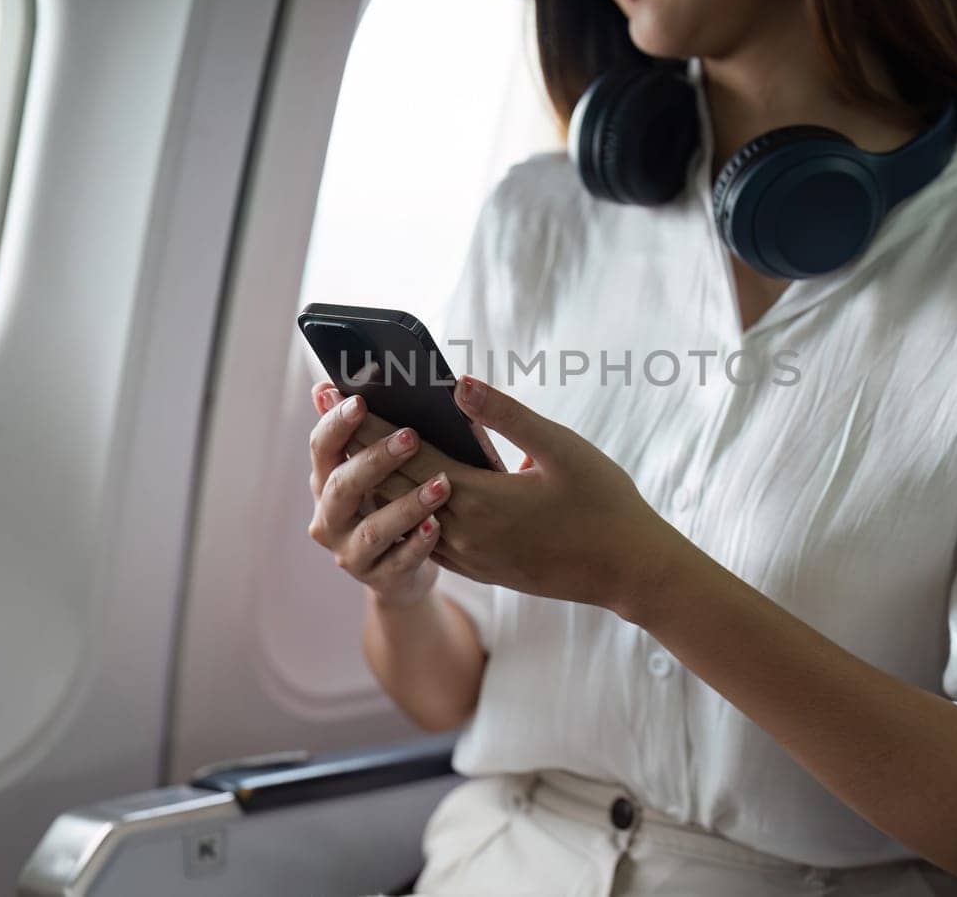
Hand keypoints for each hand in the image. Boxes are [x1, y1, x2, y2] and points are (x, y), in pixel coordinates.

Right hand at [306, 380, 451, 608]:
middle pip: (342, 487)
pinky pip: (399, 563)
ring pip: (373, 529)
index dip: (336, 424)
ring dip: (406, 505)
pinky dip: (419, 544)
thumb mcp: (375, 468)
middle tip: (411, 436)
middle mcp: (329, 517)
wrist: (402, 570)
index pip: (321, 448)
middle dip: (375, 460)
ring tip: (441, 485)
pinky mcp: (379, 579)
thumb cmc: (392, 501)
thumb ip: (360, 430)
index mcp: (327, 481)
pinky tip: (438, 525)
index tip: (360, 401)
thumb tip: (326, 385)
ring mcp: (350, 552)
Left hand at [346, 374, 689, 615]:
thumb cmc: (605, 503)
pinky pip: (426, 535)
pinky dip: (402, 507)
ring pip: (405, 515)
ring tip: (348, 444)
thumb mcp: (562, 449)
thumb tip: (457, 384)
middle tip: (327, 409)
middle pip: (394, 485)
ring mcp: (470, 557)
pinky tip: (393, 488)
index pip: (409, 457)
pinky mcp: (481, 568)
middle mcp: (466, 534)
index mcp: (484, 500)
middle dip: (358, 445)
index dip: (370, 424)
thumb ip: (507, 416)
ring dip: (374, 478)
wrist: (629, 572)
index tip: (339, 393)